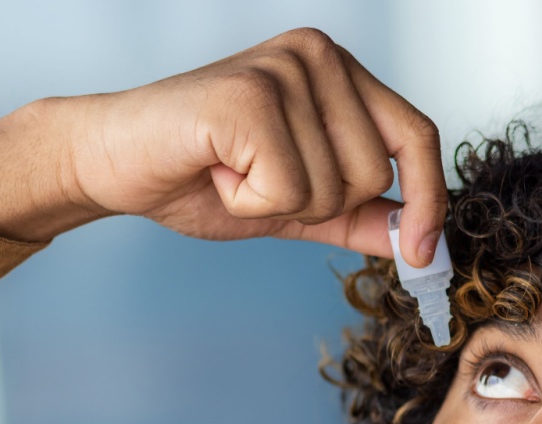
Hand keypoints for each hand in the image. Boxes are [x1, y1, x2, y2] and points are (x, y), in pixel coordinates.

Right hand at [0, 28, 445, 261]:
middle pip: (373, 174)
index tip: (425, 251)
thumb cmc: (196, 172)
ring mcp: (284, 70)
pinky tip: (214, 171)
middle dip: (314, 204)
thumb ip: (356, 215)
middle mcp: (318, 55)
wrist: (112, 162)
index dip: (429, 198)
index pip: (415, 134)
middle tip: (254, 178)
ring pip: (332, 188)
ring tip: (230, 171)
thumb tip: (418, 240)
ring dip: (274, 203)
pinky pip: (287, 189)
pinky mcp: (250, 97)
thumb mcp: (293, 203)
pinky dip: (247, 201)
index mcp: (336, 70)